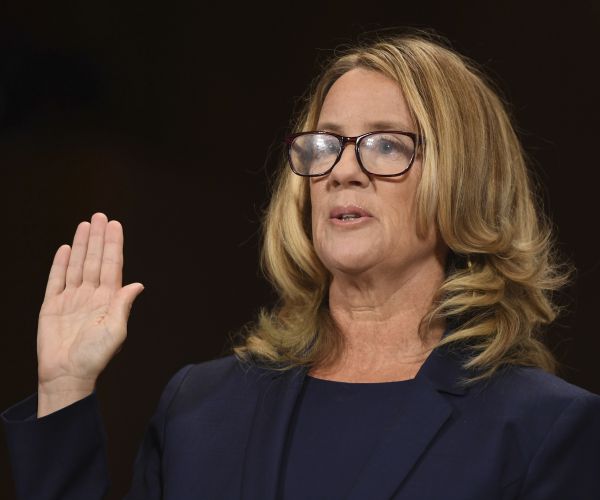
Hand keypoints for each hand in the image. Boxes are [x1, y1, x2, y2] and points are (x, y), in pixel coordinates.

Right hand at [36, 213, 143, 414]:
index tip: (115, 226)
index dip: (113, 245)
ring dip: (81, 245)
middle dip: (98, 238)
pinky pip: (55, 280)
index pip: (112, 265)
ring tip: (85, 225)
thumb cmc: (94, 357)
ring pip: (77, 265)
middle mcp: (91, 295)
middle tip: (100, 216)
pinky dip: (60, 264)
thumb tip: (138, 284)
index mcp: (108, 300)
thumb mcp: (116, 331)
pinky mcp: (52, 306)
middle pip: (94, 260)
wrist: (66, 375)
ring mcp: (71, 299)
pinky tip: (65, 249)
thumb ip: (123, 305)